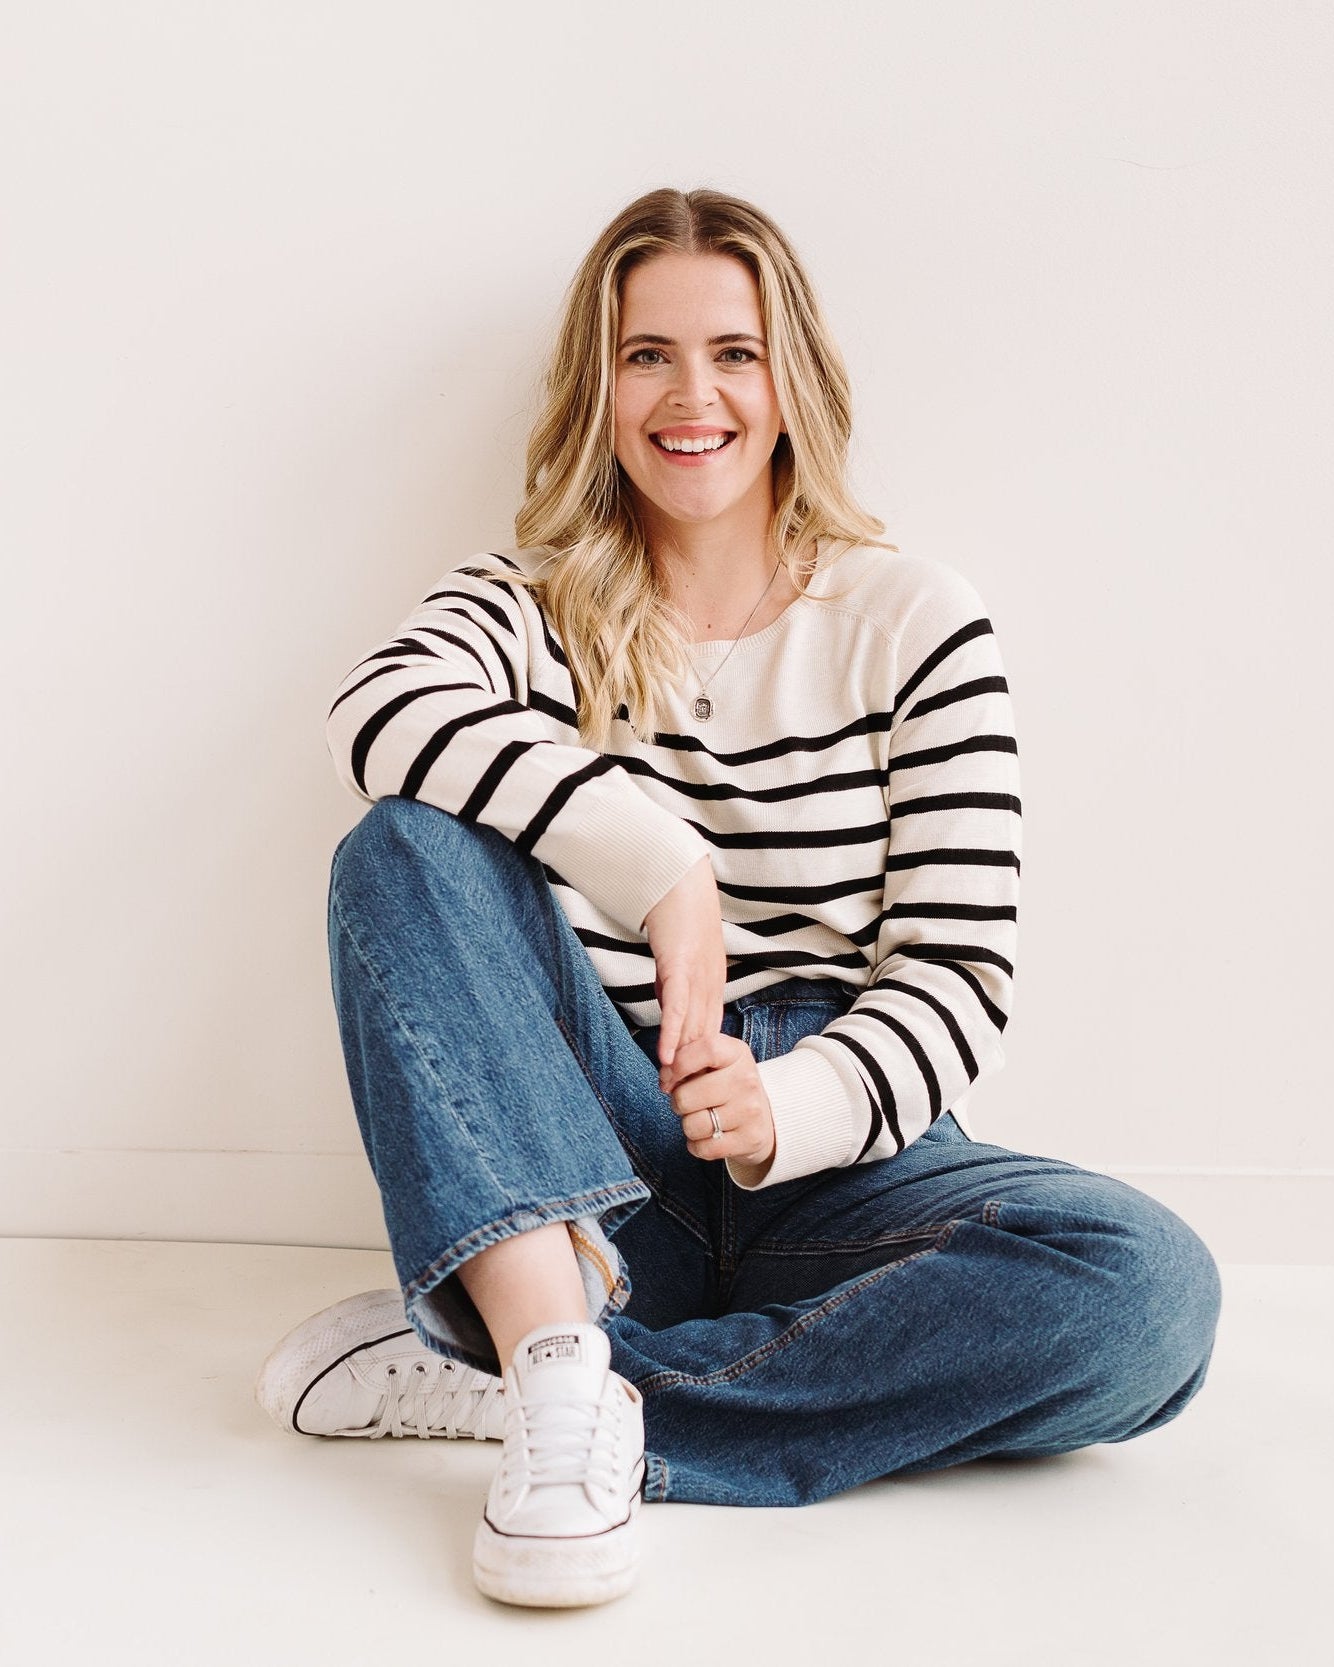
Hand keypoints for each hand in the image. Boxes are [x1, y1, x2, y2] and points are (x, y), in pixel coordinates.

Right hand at [641, 855, 725, 1074]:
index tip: (688, 1083)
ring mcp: (698, 976)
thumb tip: (668, 1011)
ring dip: (682, 1061)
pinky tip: (667, 1058)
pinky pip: (677, 1008)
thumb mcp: (678, 959)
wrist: (680, 879)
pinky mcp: (681, 967)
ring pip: (693, 1028)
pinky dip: (674, 1035)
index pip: (707, 1029)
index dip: (698, 1059)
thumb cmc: (678, 914)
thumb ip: (675, 986)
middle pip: (703, 1036)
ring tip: (670, 1088)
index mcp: (713, 982)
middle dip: (692, 1069)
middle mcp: (711, 983)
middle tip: (678, 1098)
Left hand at [660, 1032, 775, 1168]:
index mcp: (737, 1054)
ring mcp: (750, 1110)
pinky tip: (708, 1137)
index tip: (667, 1079)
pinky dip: (697, 1146)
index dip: (677, 1065)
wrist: (763, 1119)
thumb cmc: (726, 1086)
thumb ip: (687, 1058)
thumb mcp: (714, 1062)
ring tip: (702, 1118)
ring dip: (688, 1126)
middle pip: (685, 1097)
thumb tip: (666, 1075)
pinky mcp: (750, 1139)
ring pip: (692, 1126)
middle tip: (689, 1102)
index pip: (706, 1049)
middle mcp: (747, 1080)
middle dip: (677, 1103)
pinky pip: (704, 1149)